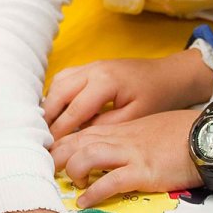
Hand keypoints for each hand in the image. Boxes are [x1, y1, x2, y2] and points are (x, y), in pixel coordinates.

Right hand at [43, 50, 212, 140]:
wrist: (170, 75)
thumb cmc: (157, 97)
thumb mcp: (135, 117)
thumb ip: (106, 126)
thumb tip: (81, 136)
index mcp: (105, 82)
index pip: (74, 109)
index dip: (60, 130)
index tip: (50, 148)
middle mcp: (93, 69)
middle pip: (58, 92)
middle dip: (48, 116)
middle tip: (42, 138)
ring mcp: (91, 65)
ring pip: (58, 81)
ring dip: (50, 103)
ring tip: (47, 126)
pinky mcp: (92, 66)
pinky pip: (66, 77)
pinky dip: (58, 93)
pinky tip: (58, 110)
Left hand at [50, 110, 201, 207]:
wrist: (206, 135)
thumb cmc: (179, 133)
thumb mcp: (145, 128)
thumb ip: (124, 135)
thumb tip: (107, 147)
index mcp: (119, 128)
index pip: (79, 132)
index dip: (60, 144)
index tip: (51, 156)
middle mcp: (119, 138)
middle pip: (74, 142)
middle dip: (56, 157)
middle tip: (51, 172)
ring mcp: (130, 154)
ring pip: (85, 157)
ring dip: (72, 172)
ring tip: (72, 185)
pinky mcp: (142, 171)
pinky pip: (109, 182)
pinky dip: (93, 193)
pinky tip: (85, 202)